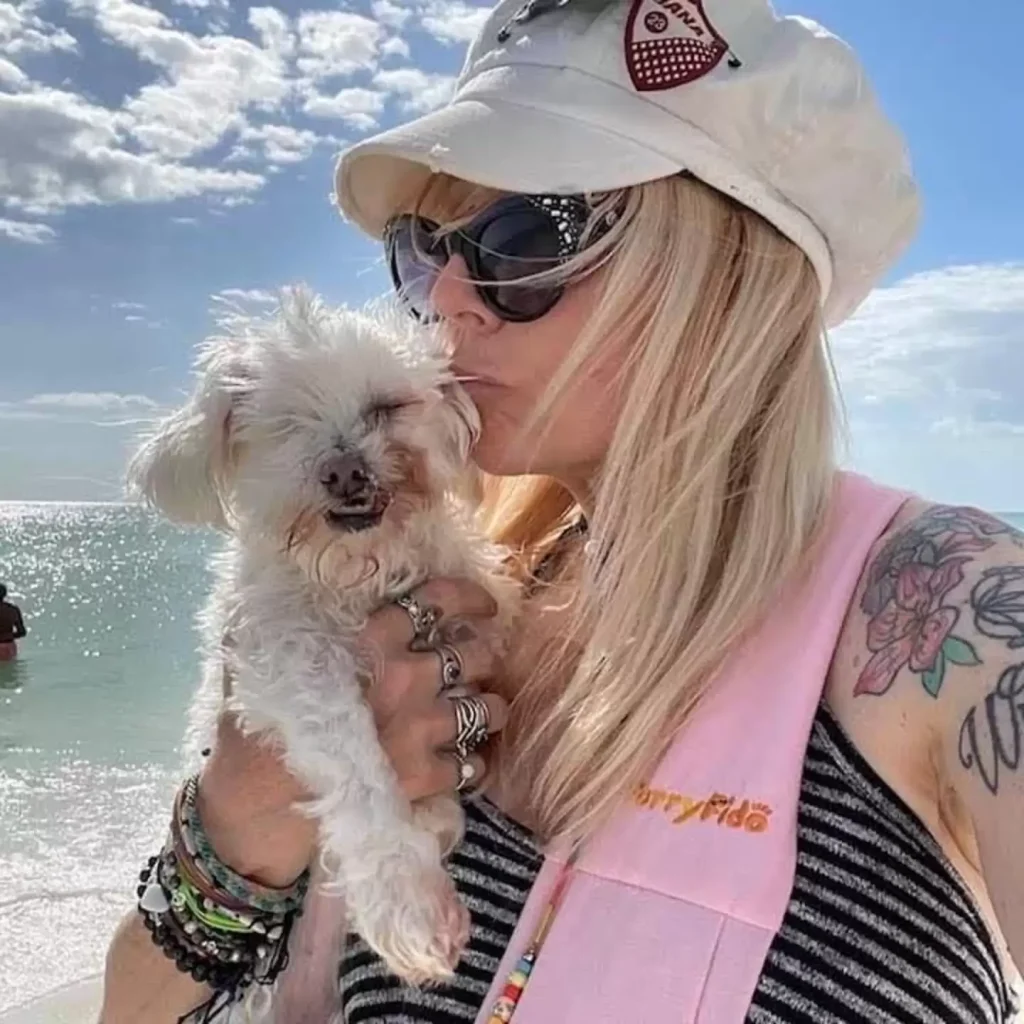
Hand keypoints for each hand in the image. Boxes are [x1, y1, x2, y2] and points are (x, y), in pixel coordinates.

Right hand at [197, 577, 508, 886]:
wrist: (257, 798)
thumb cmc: (259, 720)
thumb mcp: (270, 652)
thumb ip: (301, 619)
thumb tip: (302, 584)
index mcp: (371, 639)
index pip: (437, 602)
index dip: (470, 598)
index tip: (485, 606)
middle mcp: (406, 677)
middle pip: (473, 655)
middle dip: (479, 657)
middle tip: (473, 664)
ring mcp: (420, 728)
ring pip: (486, 708)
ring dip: (487, 707)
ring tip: (481, 710)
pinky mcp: (424, 776)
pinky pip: (473, 764)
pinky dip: (473, 762)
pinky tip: (463, 761)